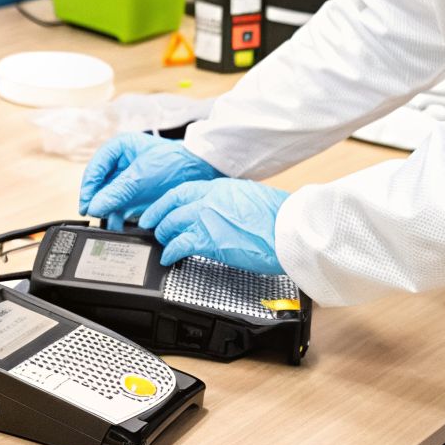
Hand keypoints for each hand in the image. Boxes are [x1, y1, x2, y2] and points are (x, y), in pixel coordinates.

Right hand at [78, 133, 220, 228]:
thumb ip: (116, 192)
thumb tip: (94, 207)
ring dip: (106, 211)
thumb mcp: (141, 176)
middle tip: (93, 216)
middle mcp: (119, 163)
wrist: (201, 171)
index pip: (95, 168)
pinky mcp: (135, 195)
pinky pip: (120, 207)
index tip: (86, 205)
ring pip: (108, 198)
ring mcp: (127, 180)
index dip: (88, 187)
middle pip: (99, 185)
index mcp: (118, 148)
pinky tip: (117, 227)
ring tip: (106, 224)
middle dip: (96, 201)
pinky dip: (117, 217)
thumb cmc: (174, 162)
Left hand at [139, 179, 288, 274]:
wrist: (290, 228)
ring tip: (163, 243)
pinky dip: (170, 252)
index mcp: (220, 187)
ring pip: (172, 223)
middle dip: (160, 218)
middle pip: (173, 206)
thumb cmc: (279, 216)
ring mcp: (207, 218)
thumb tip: (223, 209)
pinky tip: (169, 258)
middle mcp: (209, 199)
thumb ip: (230, 201)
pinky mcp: (209, 240)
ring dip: (164, 234)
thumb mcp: (251, 197)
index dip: (165, 202)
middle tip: (154, 227)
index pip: (183, 191)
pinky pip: (180, 245)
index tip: (158, 209)